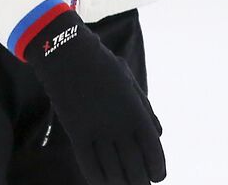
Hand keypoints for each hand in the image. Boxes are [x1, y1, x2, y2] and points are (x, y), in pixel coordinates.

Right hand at [23, 10, 165, 183]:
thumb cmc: (103, 66)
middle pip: (135, 168)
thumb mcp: (130, 82)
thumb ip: (145, 109)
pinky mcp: (77, 134)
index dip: (158, 169)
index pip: (154, 151)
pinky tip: (103, 184)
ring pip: (113, 172)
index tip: (158, 176)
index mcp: (136, 112)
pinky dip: (98, 180)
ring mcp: (97, 131)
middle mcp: (119, 125)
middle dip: (140, 182)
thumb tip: (158, 134)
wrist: (69, 55)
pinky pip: (89, 166)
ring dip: (120, 184)